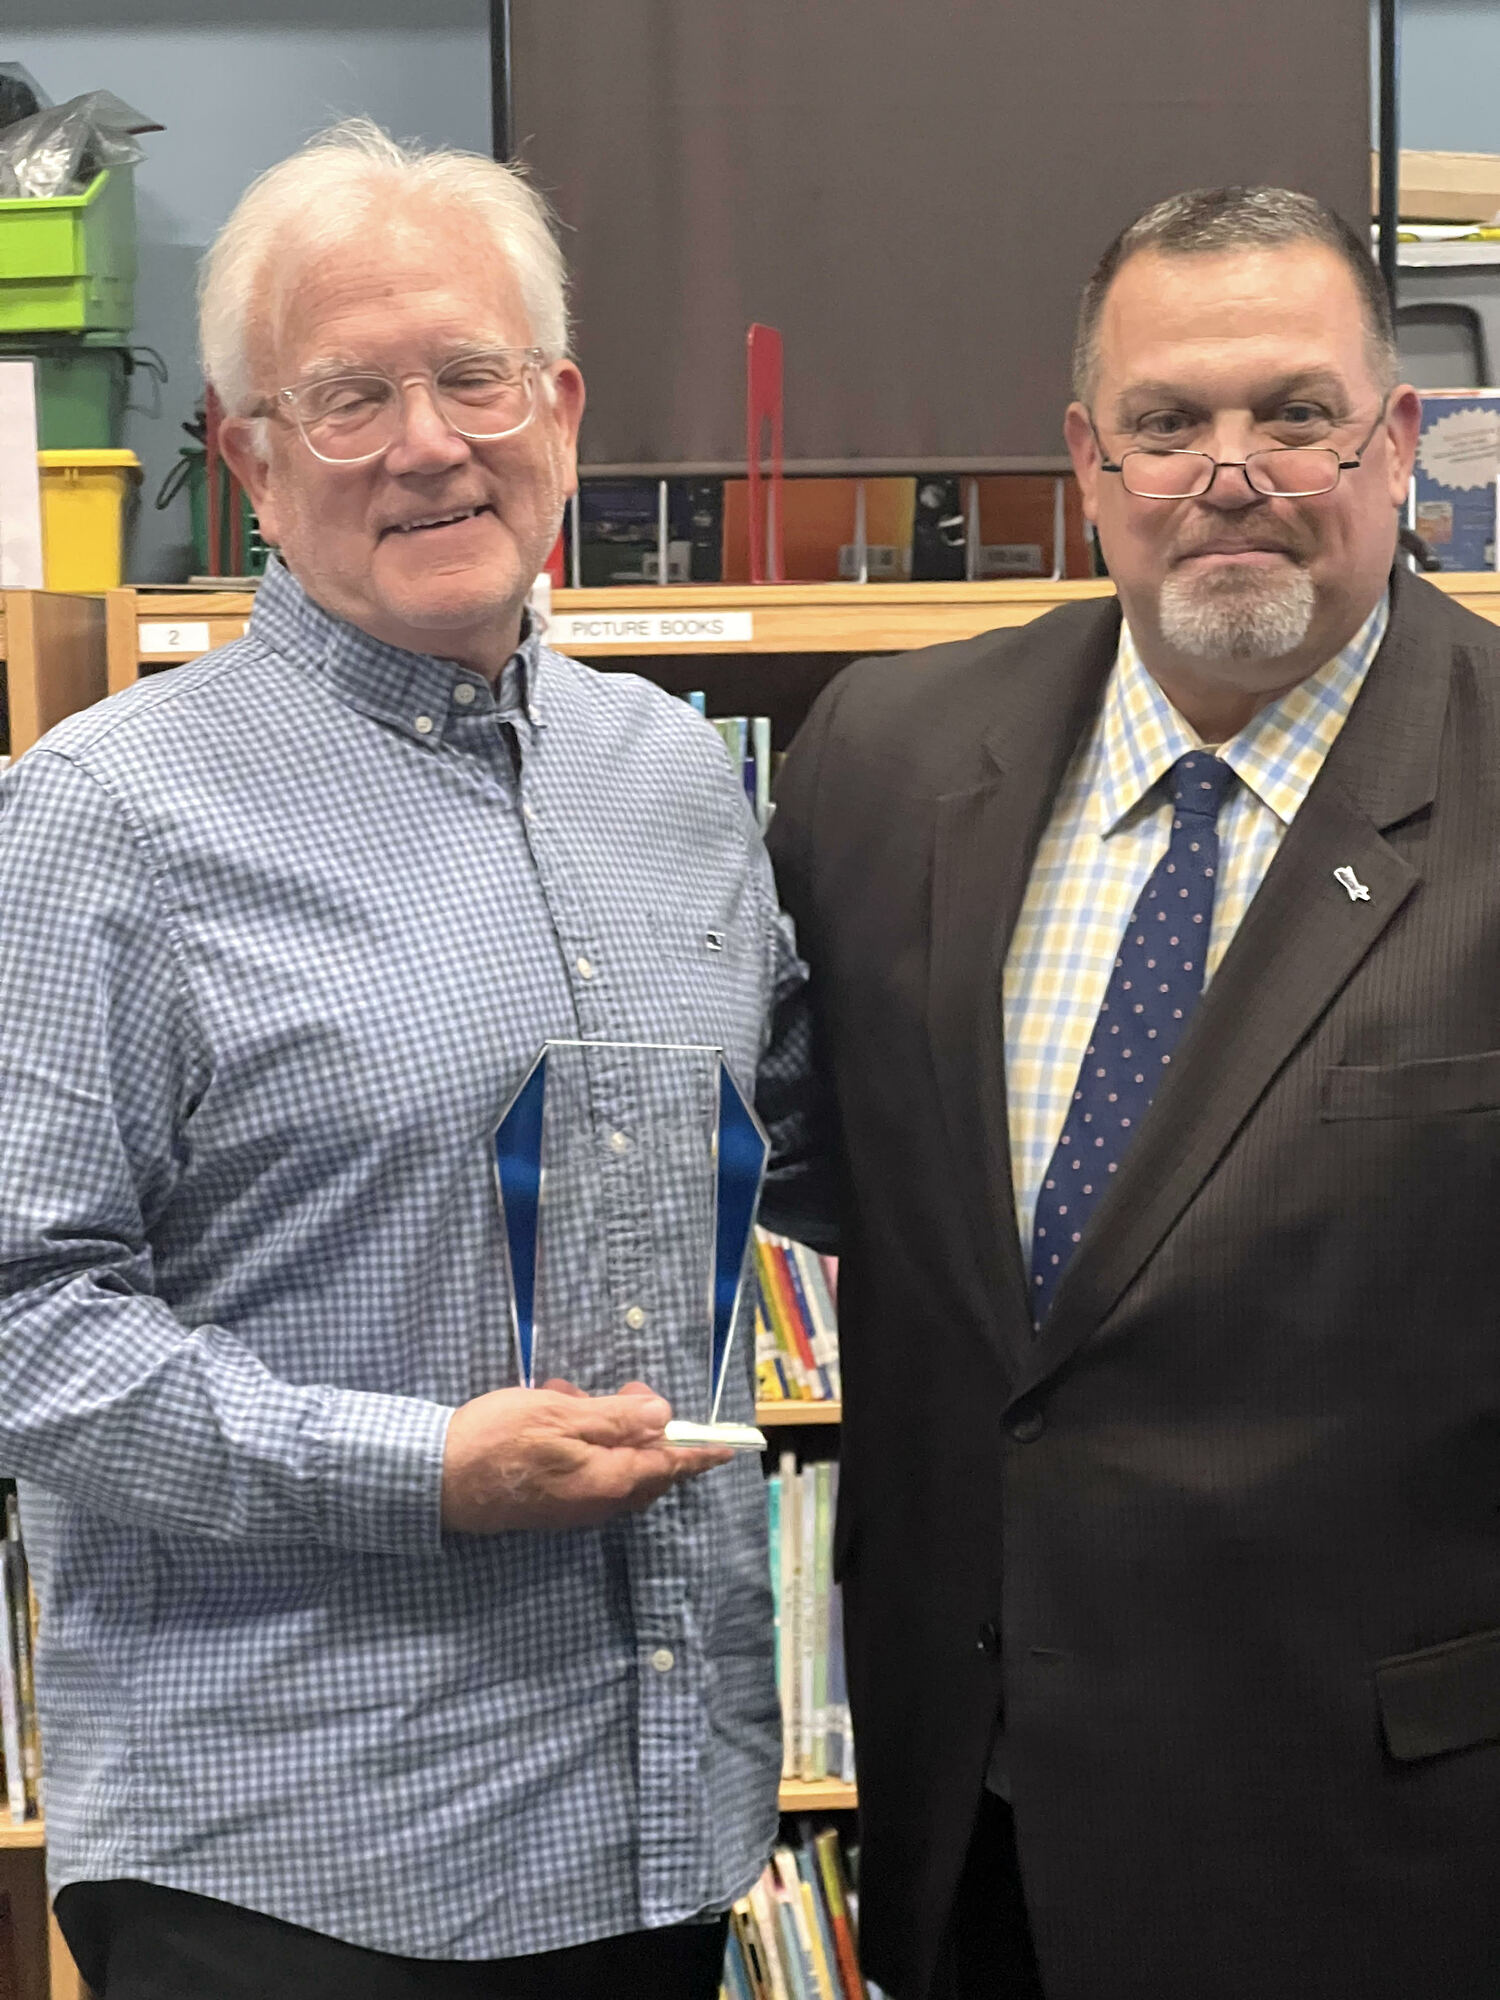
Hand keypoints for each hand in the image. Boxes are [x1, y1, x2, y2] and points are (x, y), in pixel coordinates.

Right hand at [440, 1380, 732, 1533]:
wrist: (436, 1479)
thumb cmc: (499, 1440)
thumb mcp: (562, 1414)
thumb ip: (617, 1418)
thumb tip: (664, 1417)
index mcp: (609, 1480)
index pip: (669, 1465)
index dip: (698, 1453)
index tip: (726, 1448)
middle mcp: (598, 1502)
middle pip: (645, 1468)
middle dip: (643, 1427)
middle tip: (624, 1391)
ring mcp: (573, 1508)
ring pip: (614, 1466)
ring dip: (605, 1428)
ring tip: (568, 1392)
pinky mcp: (550, 1505)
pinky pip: (587, 1471)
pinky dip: (582, 1441)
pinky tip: (553, 1411)